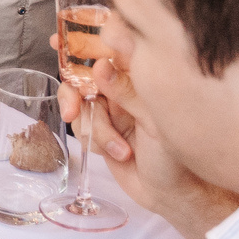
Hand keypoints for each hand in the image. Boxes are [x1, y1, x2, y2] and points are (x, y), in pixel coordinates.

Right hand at [53, 41, 236, 238]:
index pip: (111, 48)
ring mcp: (114, 110)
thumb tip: (101, 65)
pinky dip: (97, 142)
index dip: (83, 42)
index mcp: (144, 78)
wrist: (173, 197)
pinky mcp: (103, 131)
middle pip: (85, 74)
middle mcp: (126, 89)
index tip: (60, 43)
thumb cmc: (178, 157)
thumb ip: (127, 90)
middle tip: (73, 107)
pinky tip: (119, 153)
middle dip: (75, 92)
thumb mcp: (154, 121)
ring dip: (95, 127)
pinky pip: (83, 127)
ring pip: (81, 103)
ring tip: (116, 145)